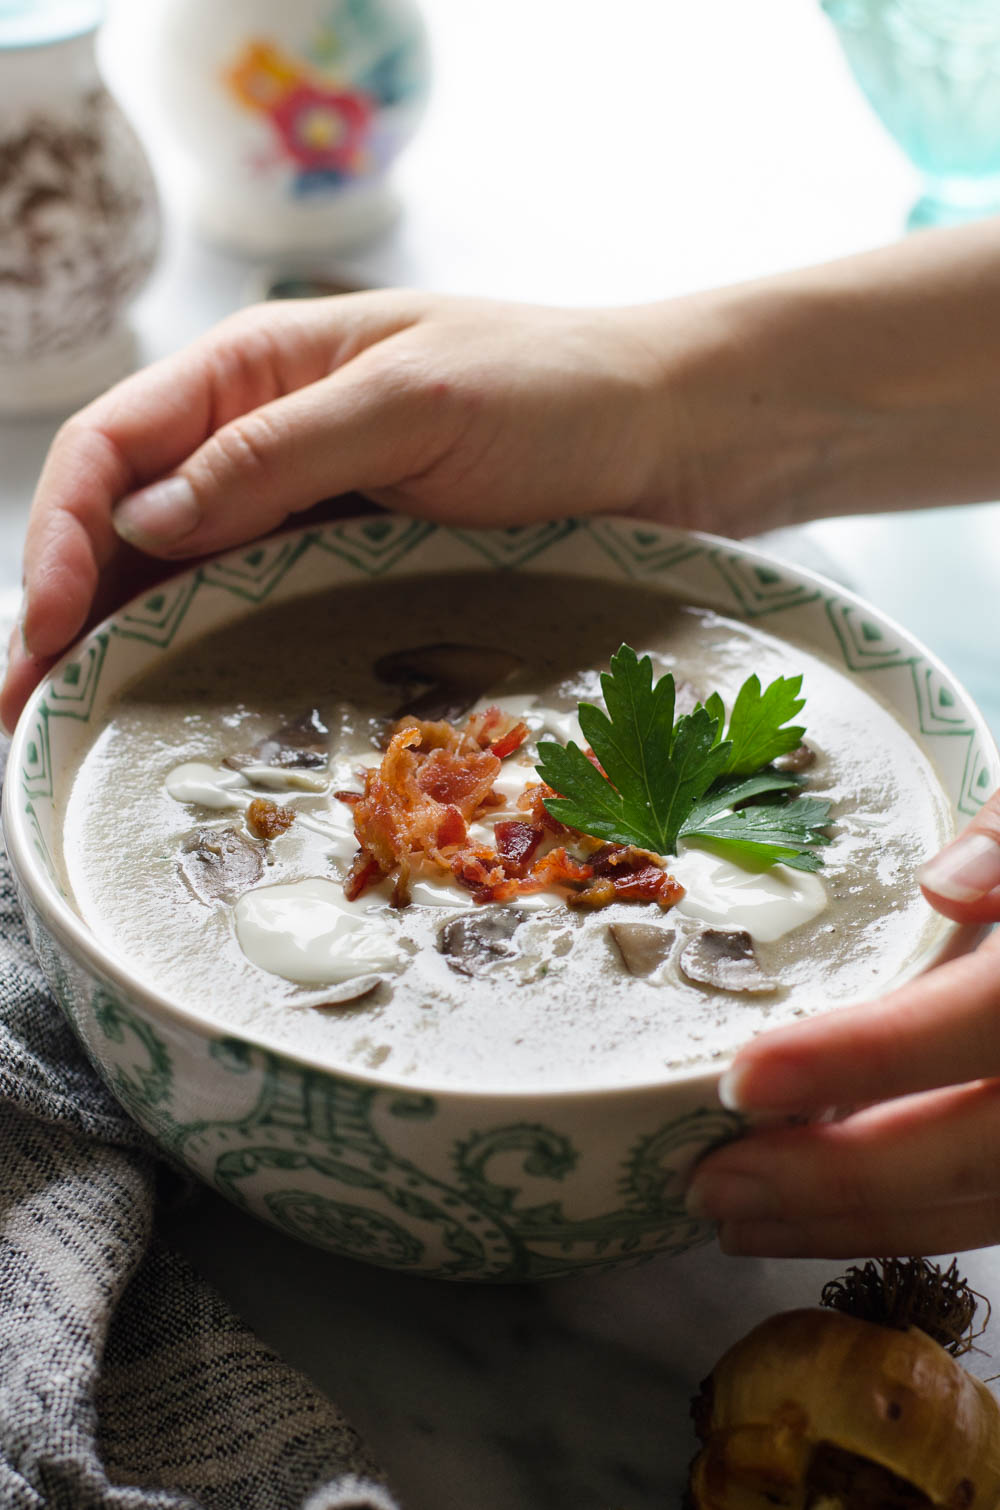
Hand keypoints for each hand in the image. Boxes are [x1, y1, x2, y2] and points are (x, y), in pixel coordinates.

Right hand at [0, 290, 680, 732]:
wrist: (677, 434)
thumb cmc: (560, 391)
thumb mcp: (412, 401)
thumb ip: (273, 454)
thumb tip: (141, 521)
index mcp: (259, 367)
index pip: (116, 445)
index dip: (62, 534)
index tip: (47, 628)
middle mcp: (266, 439)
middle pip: (129, 525)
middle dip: (67, 613)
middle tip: (24, 720)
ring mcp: (311, 509)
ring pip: (183, 579)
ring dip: (121, 648)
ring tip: (71, 733)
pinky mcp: (355, 566)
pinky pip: (258, 610)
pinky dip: (204, 656)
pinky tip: (174, 709)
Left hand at [686, 792, 999, 1256]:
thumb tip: (944, 884)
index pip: (977, 1022)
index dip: (864, 1057)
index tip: (744, 1078)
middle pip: (973, 1152)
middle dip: (834, 1180)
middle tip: (708, 1185)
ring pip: (985, 1205)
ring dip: (855, 1222)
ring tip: (735, 1216)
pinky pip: (991, 1205)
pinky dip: (904, 1219)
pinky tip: (814, 1212)